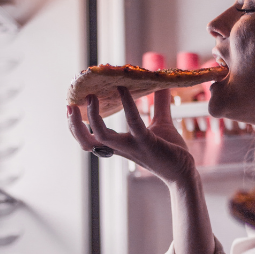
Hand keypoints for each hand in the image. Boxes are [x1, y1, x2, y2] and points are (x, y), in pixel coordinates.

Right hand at [68, 87, 196, 185]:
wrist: (185, 172)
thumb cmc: (171, 150)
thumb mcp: (162, 123)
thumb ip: (159, 103)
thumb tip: (161, 81)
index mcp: (119, 144)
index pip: (89, 139)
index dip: (76, 126)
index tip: (72, 107)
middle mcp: (121, 147)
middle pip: (86, 142)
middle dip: (73, 126)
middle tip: (69, 106)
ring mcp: (133, 146)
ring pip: (101, 136)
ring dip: (92, 117)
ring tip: (91, 97)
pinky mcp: (147, 143)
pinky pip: (133, 124)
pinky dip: (127, 105)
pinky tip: (123, 89)